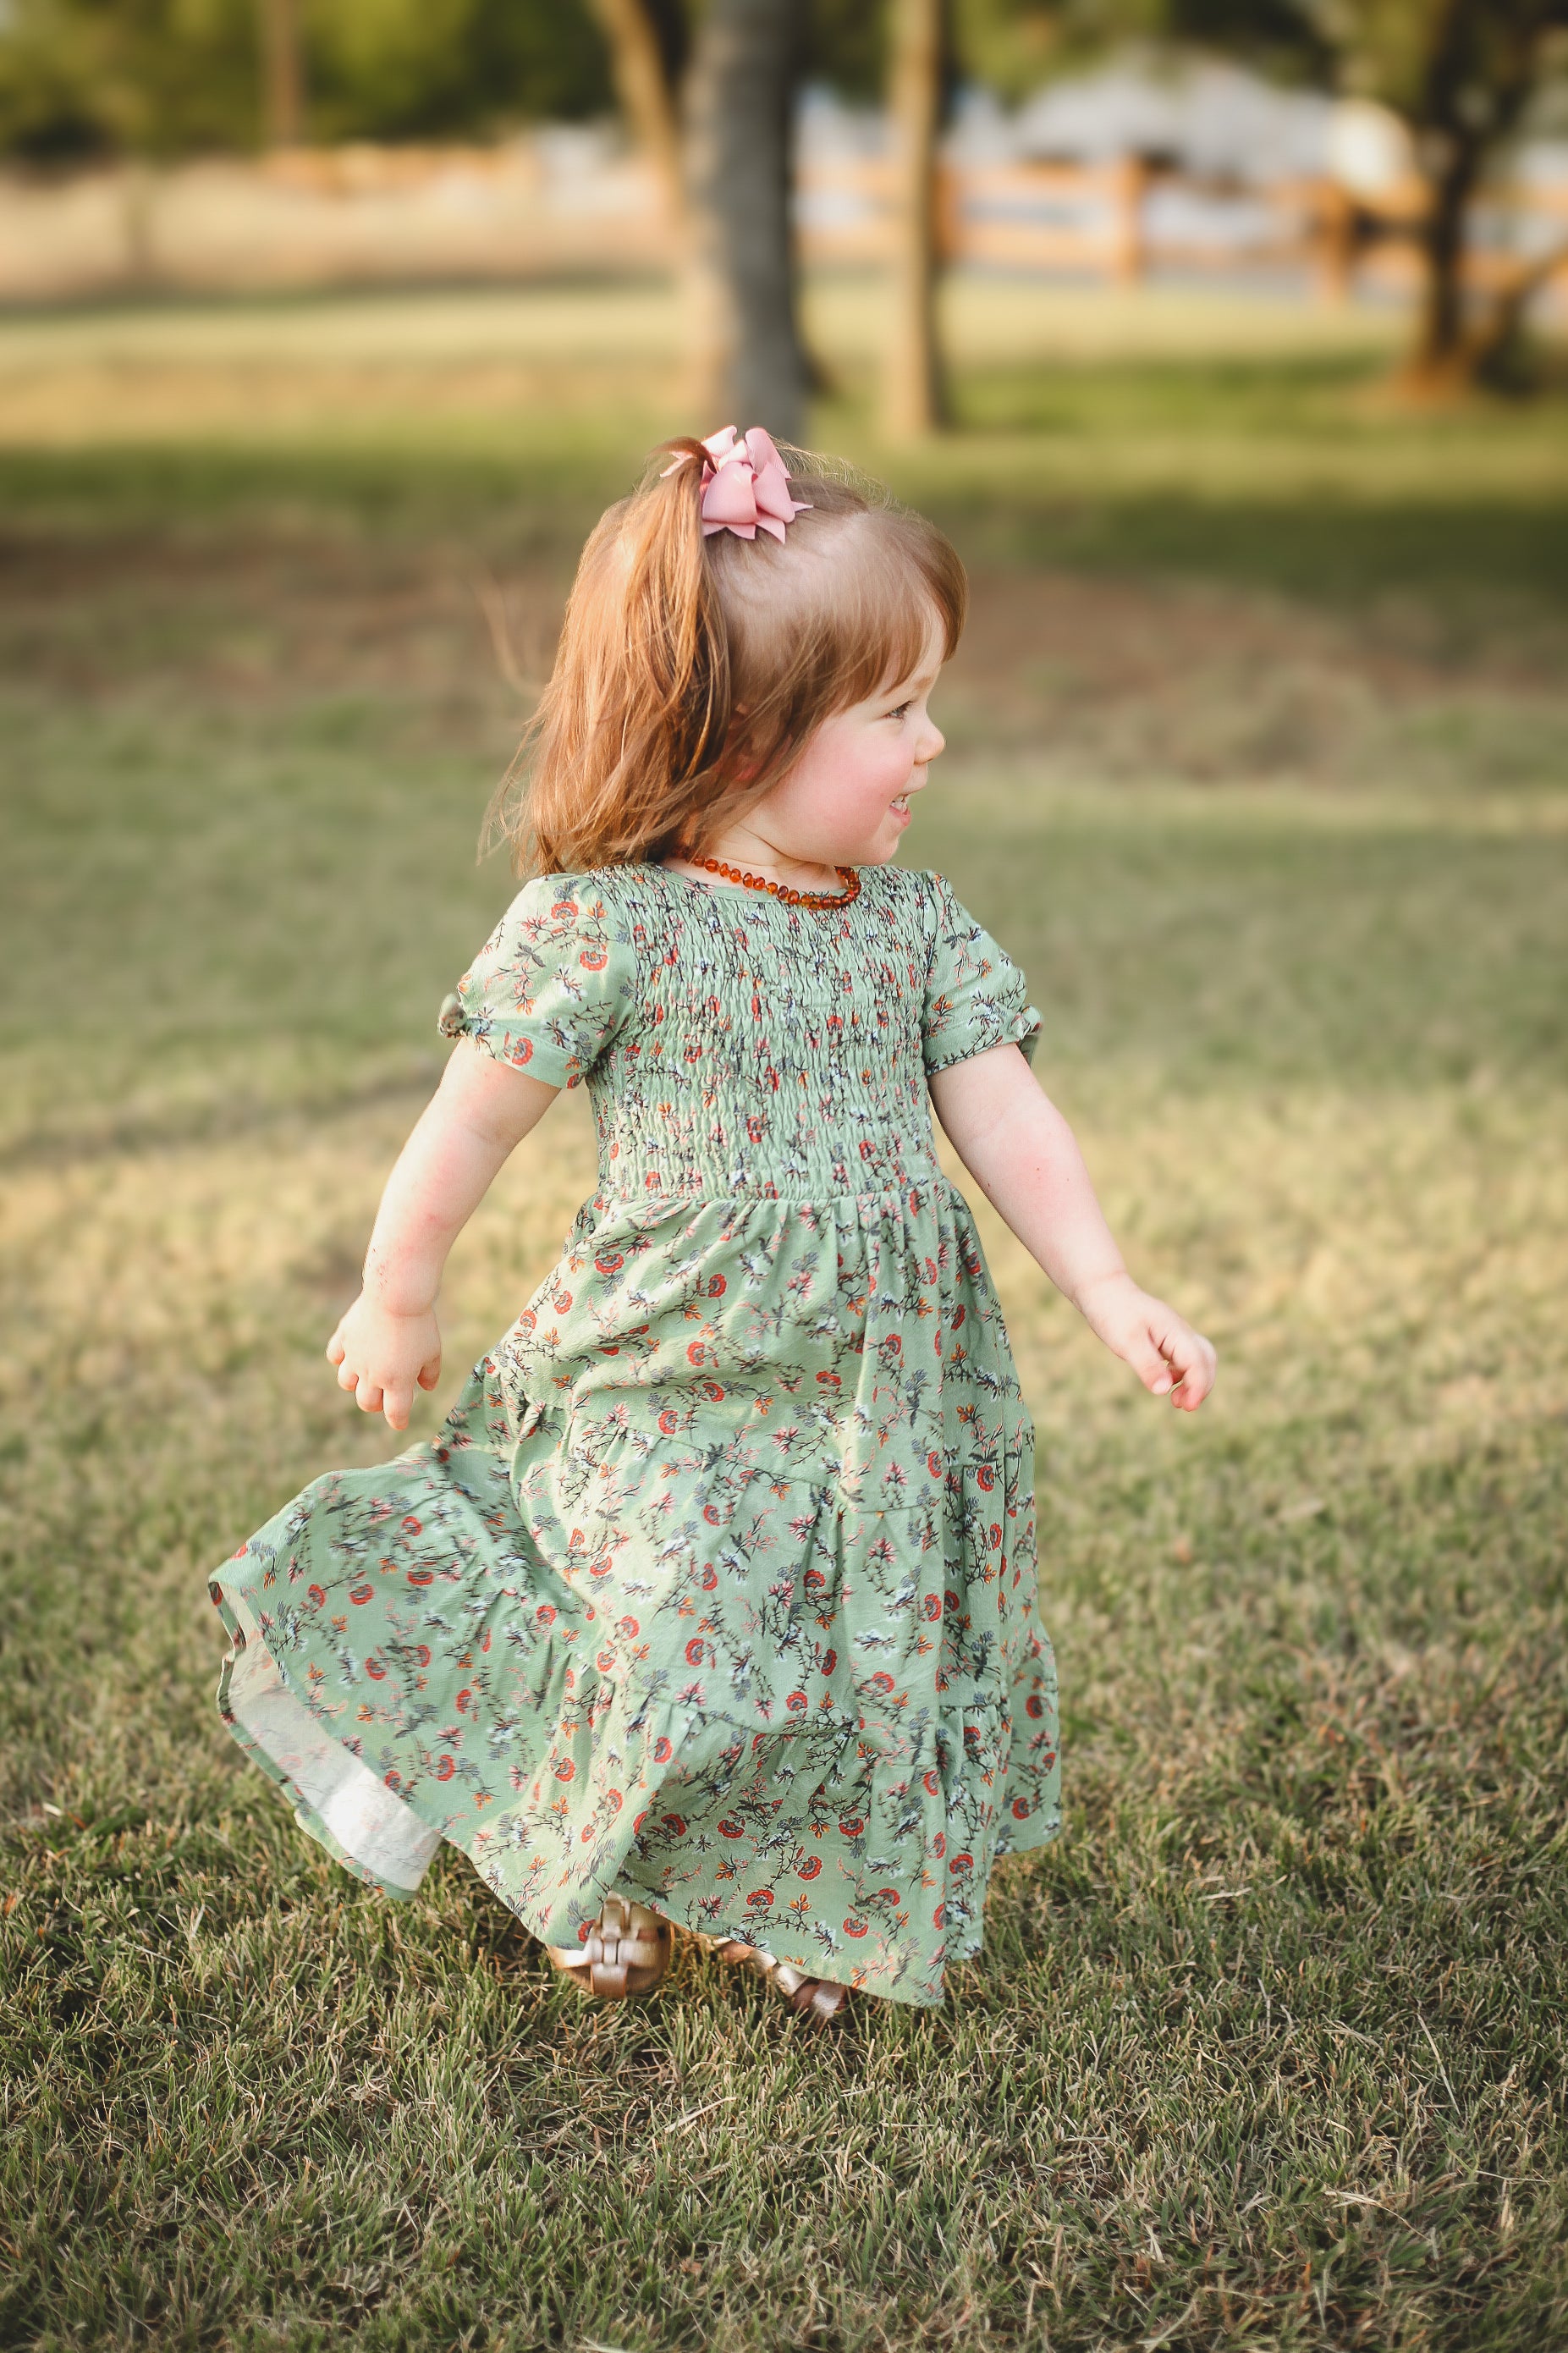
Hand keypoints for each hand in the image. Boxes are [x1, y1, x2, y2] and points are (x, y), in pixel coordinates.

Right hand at [326, 1293, 441, 1432]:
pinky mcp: (344, 1338)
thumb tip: (426, 1388)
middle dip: (376, 1404)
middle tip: (385, 1395)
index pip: (395, 1413)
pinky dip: (340, 1359)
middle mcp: (372, 1375)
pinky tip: (350, 1354)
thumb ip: (430, 1373)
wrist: (397, 1295)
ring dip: (356, 1384)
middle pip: (367, 1403)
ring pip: (346, 1383)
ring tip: (367, 1375)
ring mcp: (354, 1357)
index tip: (400, 1422)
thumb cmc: (420, 1324)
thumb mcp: (433, 1351)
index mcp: (397, 1382)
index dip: (398, 1421)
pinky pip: (334, 1356)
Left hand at [1076, 1273, 1216, 1412]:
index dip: (1198, 1386)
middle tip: (1186, 1407)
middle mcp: (1179, 1332)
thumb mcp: (1127, 1342)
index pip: (1198, 1361)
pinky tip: (1166, 1384)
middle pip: (1206, 1360)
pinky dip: (1181, 1375)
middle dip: (1202, 1385)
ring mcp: (1173, 1334)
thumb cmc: (1114, 1313)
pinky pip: (1183, 1358)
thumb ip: (1147, 1365)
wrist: (1103, 1290)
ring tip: (1177, 1402)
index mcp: (1175, 1332)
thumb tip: (1164, 1391)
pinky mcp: (1164, 1338)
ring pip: (1198, 1359)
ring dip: (1193, 1381)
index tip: (1188, 1406)